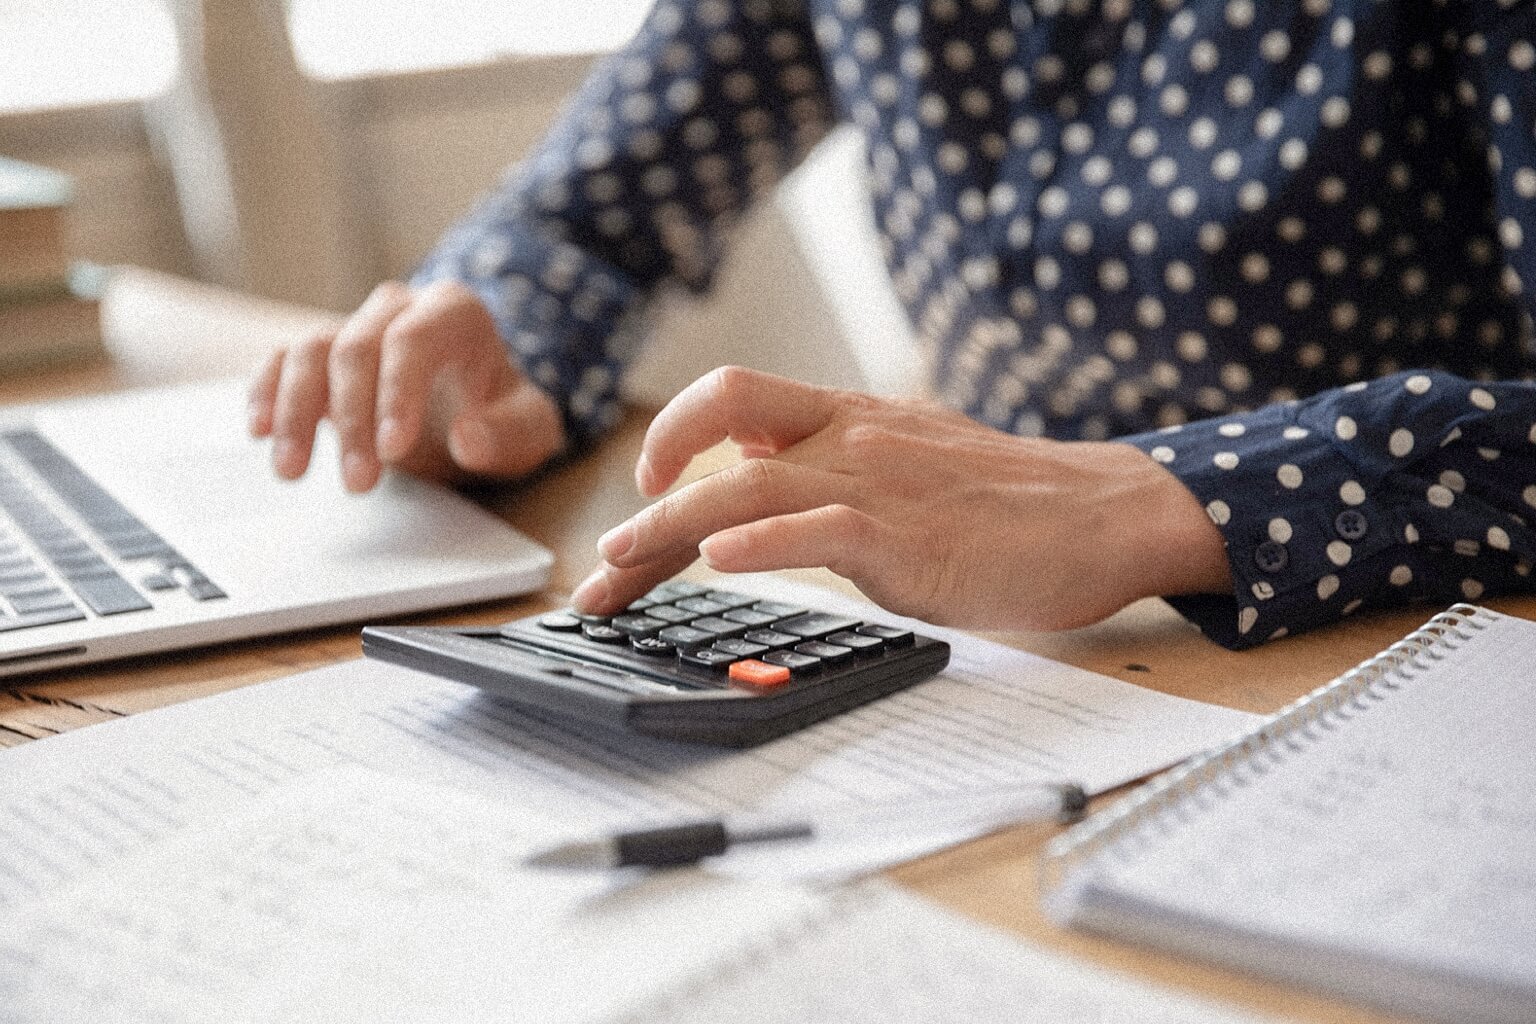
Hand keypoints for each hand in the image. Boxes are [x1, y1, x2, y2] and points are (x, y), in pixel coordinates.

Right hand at [248, 280, 564, 490]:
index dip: (396, 392)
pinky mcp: (323, 355)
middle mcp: (399, 308)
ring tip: (292, 473)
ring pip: (309, 352)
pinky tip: (259, 432)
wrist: (477, 409)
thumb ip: (509, 435)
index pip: (414, 339)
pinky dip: (266, 393)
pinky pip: (282, 360)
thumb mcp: (529, 432)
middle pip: (357, 349)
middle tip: (359, 484)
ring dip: (295, 413)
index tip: (392, 449)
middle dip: (353, 419)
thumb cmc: (502, 416)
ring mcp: (356, 326)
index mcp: (454, 312)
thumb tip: (469, 439)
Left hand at [573, 367, 1229, 631]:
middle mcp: (852, 437)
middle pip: (719, 439)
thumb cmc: (1013, 502)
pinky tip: (721, 561)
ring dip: (669, 528)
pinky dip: (762, 541)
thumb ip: (840, 476)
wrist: (1106, 514)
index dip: (670, 441)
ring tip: (620, 566)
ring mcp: (878, 482)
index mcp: (850, 417)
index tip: (641, 493)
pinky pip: (818, 527)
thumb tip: (770, 501)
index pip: (733, 407)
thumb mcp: (911, 465)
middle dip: (646, 503)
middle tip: (602, 566)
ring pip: (747, 486)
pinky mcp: (908, 535)